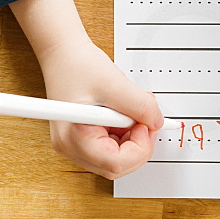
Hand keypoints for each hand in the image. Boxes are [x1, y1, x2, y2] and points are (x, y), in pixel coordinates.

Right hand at [10, 0, 163, 178]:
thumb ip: (140, 106)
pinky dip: (122, 133)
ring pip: (114, 159)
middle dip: (137, 145)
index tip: (146, 125)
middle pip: (115, 166)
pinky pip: (109, 147)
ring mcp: (73, 144)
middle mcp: (70, 146)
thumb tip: (157, 122)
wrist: (62, 52)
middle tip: (143, 119)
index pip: (116, 164)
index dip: (139, 147)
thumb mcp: (115, 84)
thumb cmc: (77, 64)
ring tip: (128, 110)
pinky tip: (120, 113)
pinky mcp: (80, 137)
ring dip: (130, 138)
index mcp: (73, 138)